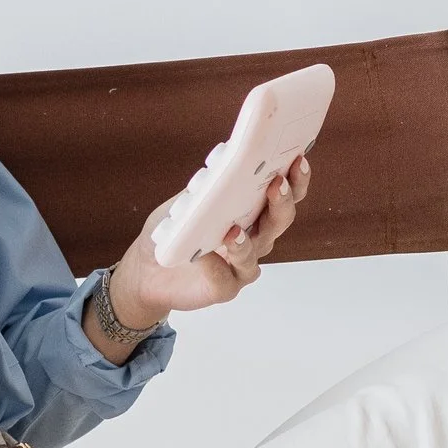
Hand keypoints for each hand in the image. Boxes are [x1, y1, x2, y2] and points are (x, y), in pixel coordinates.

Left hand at [102, 155, 310, 336]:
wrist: (149, 268)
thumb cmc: (174, 231)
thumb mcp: (188, 199)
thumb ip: (208, 185)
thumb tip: (224, 160)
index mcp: (252, 212)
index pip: (283, 194)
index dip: (296, 179)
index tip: (298, 160)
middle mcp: (254, 238)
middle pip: (280, 220)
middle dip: (282, 202)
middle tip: (277, 184)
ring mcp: (241, 264)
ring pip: (257, 251)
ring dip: (248, 240)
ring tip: (233, 230)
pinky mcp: (224, 287)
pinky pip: (224, 276)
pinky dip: (214, 264)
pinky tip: (203, 255)